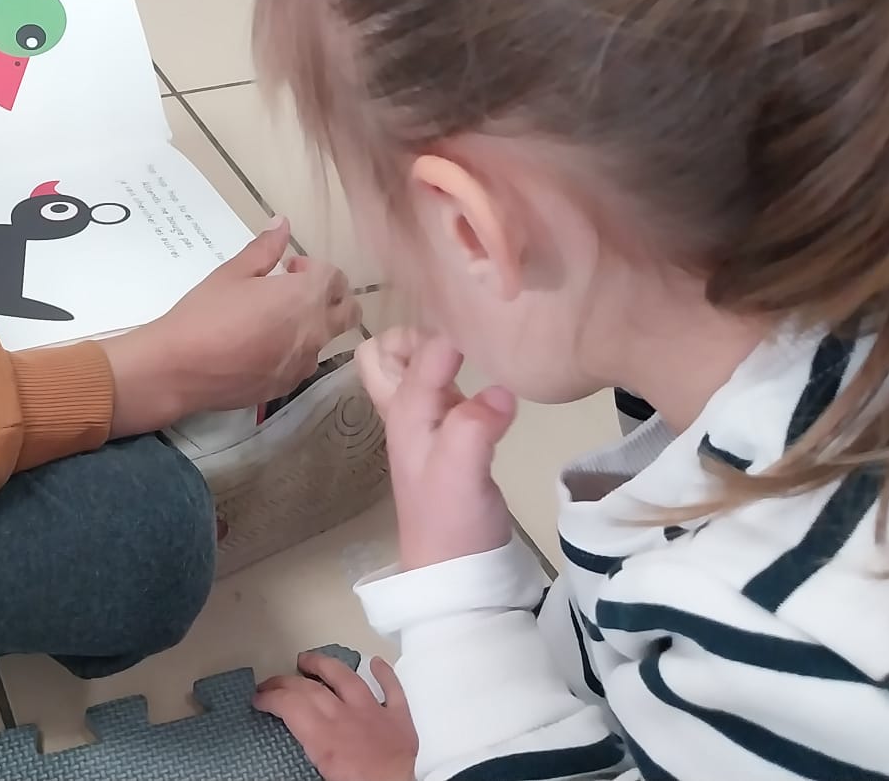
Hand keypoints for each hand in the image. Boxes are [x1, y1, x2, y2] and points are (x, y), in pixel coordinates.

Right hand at [102, 219, 356, 435]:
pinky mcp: (288, 386)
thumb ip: (264, 249)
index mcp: (304, 298)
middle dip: (332, 296)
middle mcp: (314, 332)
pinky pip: (304, 363)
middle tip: (295, 292)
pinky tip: (261, 348)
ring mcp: (303, 364)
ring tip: (273, 321)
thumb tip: (283, 224)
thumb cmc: (205, 313)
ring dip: (313, 324)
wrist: (179, 368)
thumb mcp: (232, 273)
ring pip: (327, 339)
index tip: (288, 268)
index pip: (337, 278)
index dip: (314, 268)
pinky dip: (295, 350)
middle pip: (349, 311)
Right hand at [254, 653, 417, 780]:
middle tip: (271, 683)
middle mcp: (346, 717)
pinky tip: (376, 662)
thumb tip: (294, 736)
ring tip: (307, 659)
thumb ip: (307, 750)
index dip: (270, 698)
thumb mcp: (320, 779)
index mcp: (324, 737)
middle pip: (311, 689)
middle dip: (286, 682)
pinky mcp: (400, 719)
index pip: (290, 705)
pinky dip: (384, 674)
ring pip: (347, 678)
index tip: (258, 698)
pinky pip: (393, 690)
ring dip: (325, 665)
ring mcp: (375, 714)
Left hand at [360, 329, 516, 569]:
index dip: (448, 330)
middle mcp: (408, 412)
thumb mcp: (462, 473)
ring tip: (480, 339)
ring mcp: (428, 425)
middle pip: (386, 353)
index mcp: (404, 412)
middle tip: (463, 329)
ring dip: (435, 350)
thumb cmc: (452, 522)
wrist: (457, 573)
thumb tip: (502, 389)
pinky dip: (458, 374)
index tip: (486, 316)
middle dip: (415, 332)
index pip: (421, 353)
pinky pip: (444, 390)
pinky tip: (492, 375)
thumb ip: (475, 427)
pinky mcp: (452, 438)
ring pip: (414, 370)